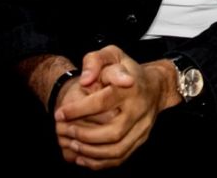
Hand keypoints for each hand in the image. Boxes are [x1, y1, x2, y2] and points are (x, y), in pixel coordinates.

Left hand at [54, 45, 178, 169]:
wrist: (156, 85)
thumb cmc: (127, 69)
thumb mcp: (112, 54)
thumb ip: (95, 61)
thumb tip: (85, 80)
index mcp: (132, 87)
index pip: (103, 102)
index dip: (78, 110)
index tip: (60, 112)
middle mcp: (140, 108)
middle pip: (112, 132)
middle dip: (83, 135)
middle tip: (64, 130)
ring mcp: (143, 126)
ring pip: (117, 149)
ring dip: (90, 151)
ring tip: (72, 144)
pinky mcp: (142, 138)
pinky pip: (121, 157)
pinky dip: (100, 162)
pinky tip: (83, 157)